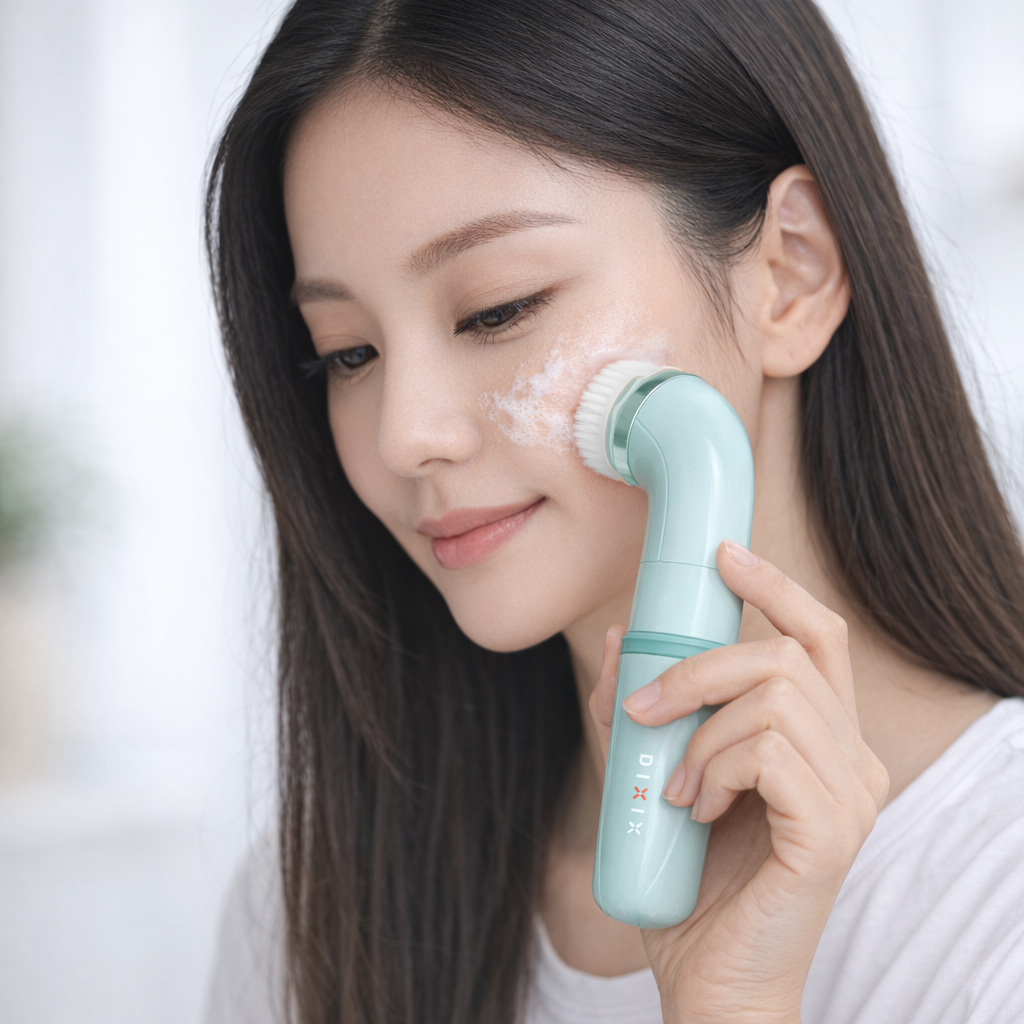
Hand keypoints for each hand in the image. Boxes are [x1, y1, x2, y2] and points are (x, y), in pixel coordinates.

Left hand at [588, 540, 888, 1023]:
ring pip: (775, 699)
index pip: (818, 637)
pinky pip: (770, 752)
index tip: (723, 556)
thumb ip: (640, 712)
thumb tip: (615, 641)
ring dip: (702, 732)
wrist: (709, 977)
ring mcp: (853, 796)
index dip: (775, 588)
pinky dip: (716, 766)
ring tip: (677, 786)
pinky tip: (696, 808)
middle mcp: (854, 759)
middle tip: (645, 705)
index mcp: (823, 740)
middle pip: (788, 655)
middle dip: (702, 665)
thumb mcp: (652, 774)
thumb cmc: (690, 879)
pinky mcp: (834, 831)